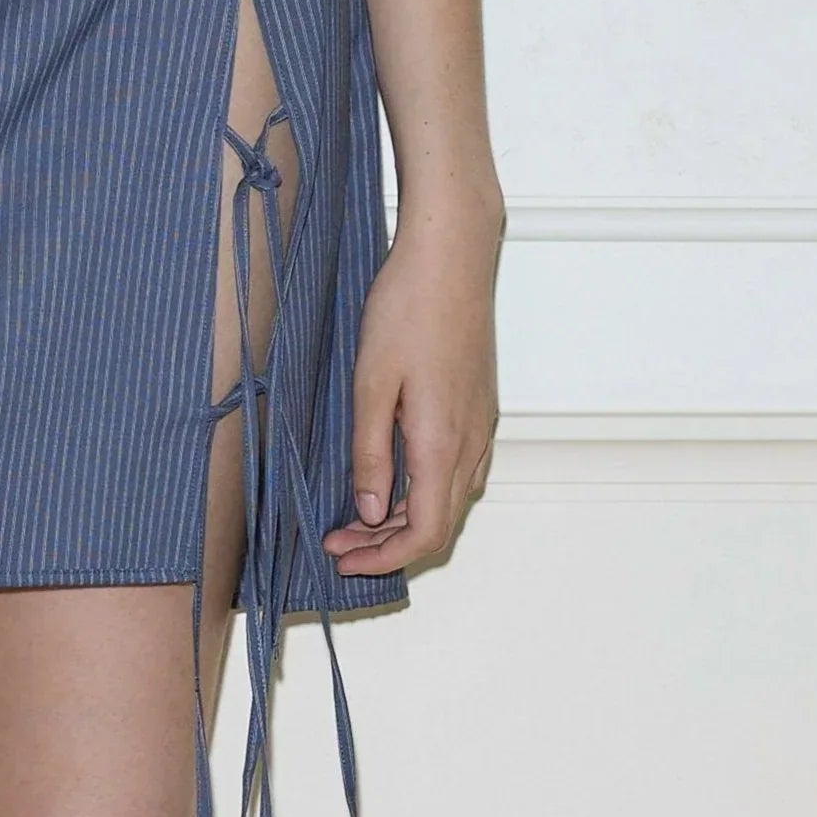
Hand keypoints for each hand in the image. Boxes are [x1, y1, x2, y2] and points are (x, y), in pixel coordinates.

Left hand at [322, 195, 502, 579]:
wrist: (452, 257)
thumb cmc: (408, 309)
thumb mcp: (371, 385)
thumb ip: (369, 455)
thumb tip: (368, 511)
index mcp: (442, 444)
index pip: (425, 534)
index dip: (383, 559)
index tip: (342, 557)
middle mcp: (471, 443)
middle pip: (438, 524)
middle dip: (387, 545)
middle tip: (336, 539)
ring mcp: (480, 425)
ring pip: (449, 499)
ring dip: (403, 518)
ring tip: (353, 514)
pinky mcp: (479, 407)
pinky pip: (457, 470)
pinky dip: (422, 490)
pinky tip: (388, 476)